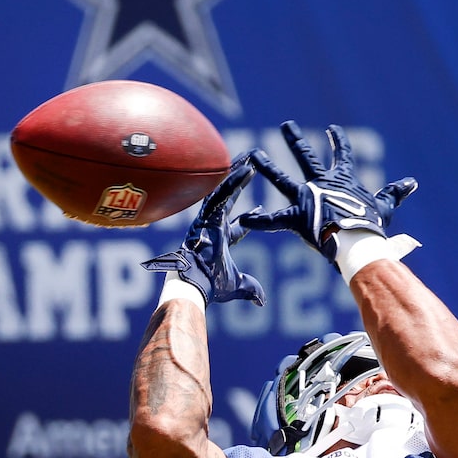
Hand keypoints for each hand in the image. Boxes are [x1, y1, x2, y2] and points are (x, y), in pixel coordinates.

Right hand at [143, 160, 264, 304]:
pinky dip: (234, 181)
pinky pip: (222, 193)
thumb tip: (261, 300)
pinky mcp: (206, 215)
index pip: (237, 226)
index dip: (249, 219)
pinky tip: (247, 169)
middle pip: (228, 199)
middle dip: (239, 183)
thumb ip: (250, 289)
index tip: (259, 210)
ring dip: (238, 173)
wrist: (195, 285)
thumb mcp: (236, 286)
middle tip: (251, 167)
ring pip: (224, 190)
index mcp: (219, 241)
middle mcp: (212, 226)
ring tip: (251, 158)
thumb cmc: (211, 287)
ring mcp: (208, 219)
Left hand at [241, 122, 416, 252]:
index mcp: (342, 182)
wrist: (361, 244)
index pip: (343, 156)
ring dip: (266, 167)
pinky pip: (274, 220)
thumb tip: (413, 182)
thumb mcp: (385, 207)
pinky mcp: (297, 217)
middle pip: (306, 157)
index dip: (340, 143)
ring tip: (252, 154)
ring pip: (282, 179)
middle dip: (294, 140)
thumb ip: (395, 193)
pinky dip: (259, 221)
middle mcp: (321, 185)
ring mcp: (307, 199)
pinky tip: (243, 220)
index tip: (333, 130)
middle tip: (286, 125)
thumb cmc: (372, 228)